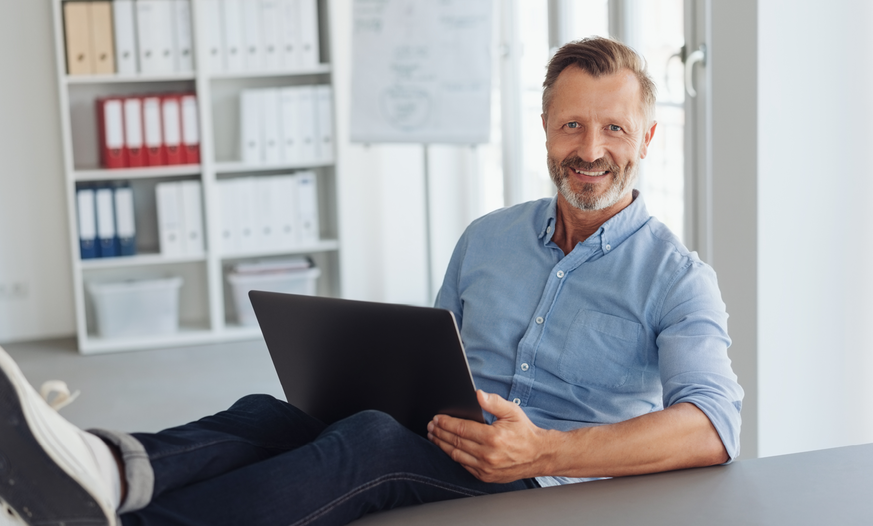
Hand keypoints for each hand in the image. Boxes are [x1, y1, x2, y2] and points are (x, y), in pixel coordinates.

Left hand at [427, 390, 553, 482]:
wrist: (539, 456)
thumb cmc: (525, 432)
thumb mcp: (512, 412)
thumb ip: (494, 402)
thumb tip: (478, 394)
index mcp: (493, 437)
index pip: (461, 429)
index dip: (446, 423)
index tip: (437, 418)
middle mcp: (488, 455)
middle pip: (456, 442)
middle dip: (440, 433)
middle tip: (431, 426)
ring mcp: (486, 468)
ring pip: (456, 455)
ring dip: (442, 445)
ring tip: (434, 436)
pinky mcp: (486, 476)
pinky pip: (464, 465)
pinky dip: (454, 456)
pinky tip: (448, 448)